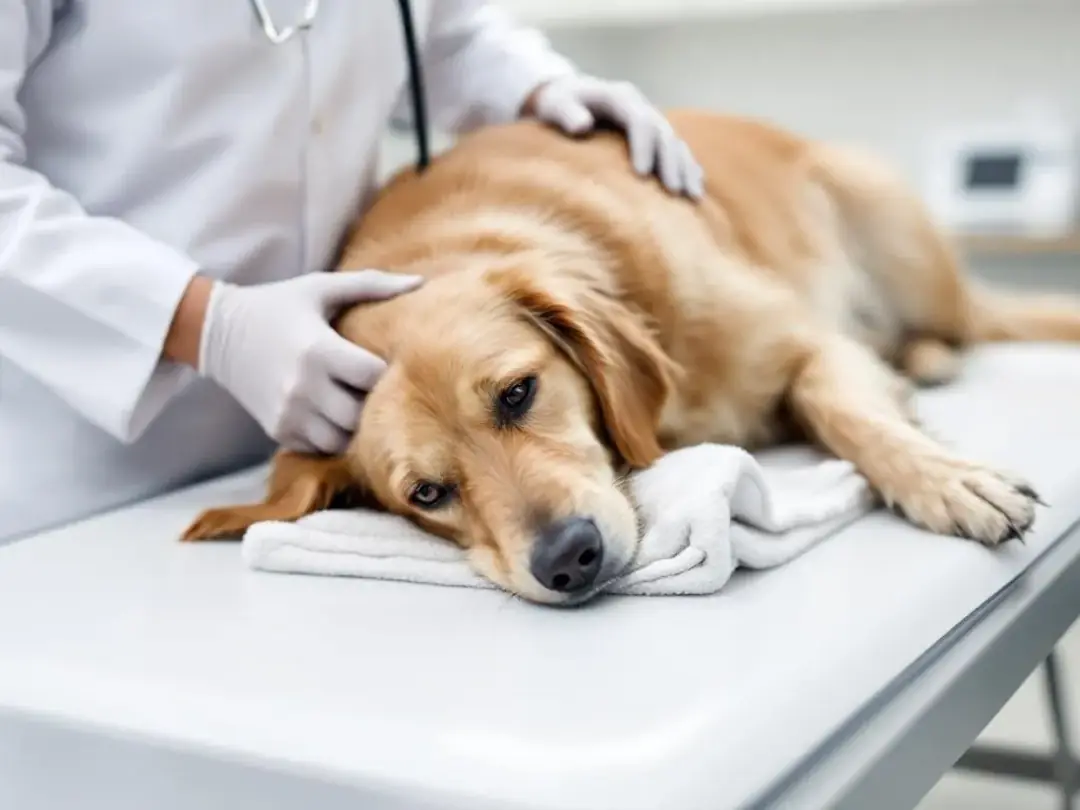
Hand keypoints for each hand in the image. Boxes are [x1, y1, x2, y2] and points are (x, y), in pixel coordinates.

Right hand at [196, 270, 422, 453]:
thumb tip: (420, 283)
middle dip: (373, 403)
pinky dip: (332, 435)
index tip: (386, 362)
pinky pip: (320, 447)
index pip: (373, 376)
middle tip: (373, 388)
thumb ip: (371, 284)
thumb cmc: (277, 305)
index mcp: (318, 350)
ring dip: (354, 425)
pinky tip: (331, 413)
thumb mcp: (320, 287)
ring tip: (354, 402)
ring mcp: (288, 414)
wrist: (216, 332)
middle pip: (361, 415)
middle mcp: (302, 388)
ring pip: (343, 439)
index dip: (387, 372)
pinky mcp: (278, 431)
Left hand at [525, 74, 704, 199]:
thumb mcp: (554, 104)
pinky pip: (676, 151)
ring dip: (686, 170)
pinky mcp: (652, 135)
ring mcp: (650, 120)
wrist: (567, 95)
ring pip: (675, 144)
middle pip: (664, 134)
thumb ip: (565, 112)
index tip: (642, 175)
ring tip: (693, 197)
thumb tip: (581, 126)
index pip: (640, 121)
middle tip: (674, 192)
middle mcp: (641, 107)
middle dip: (671, 163)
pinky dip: (688, 168)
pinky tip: (697, 189)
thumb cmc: (557, 103)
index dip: (643, 146)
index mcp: (620, 97)